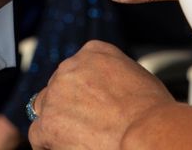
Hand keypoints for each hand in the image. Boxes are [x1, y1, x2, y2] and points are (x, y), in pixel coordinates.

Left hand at [28, 40, 173, 149]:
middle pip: (59, 87)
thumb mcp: (136, 76)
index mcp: (93, 52)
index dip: (83, 91)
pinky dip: (50, 144)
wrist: (148, 132)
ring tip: (80, 138)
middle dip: (69, 105)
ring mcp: (56, 93)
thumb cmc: (152, 111)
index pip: (77, 68)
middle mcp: (70, 67)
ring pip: (45, 108)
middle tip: (89, 125)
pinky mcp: (47, 122)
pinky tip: (67, 148)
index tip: (93, 105)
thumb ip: (111, 76)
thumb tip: (106, 90)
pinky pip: (38, 134)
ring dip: (57, 122)